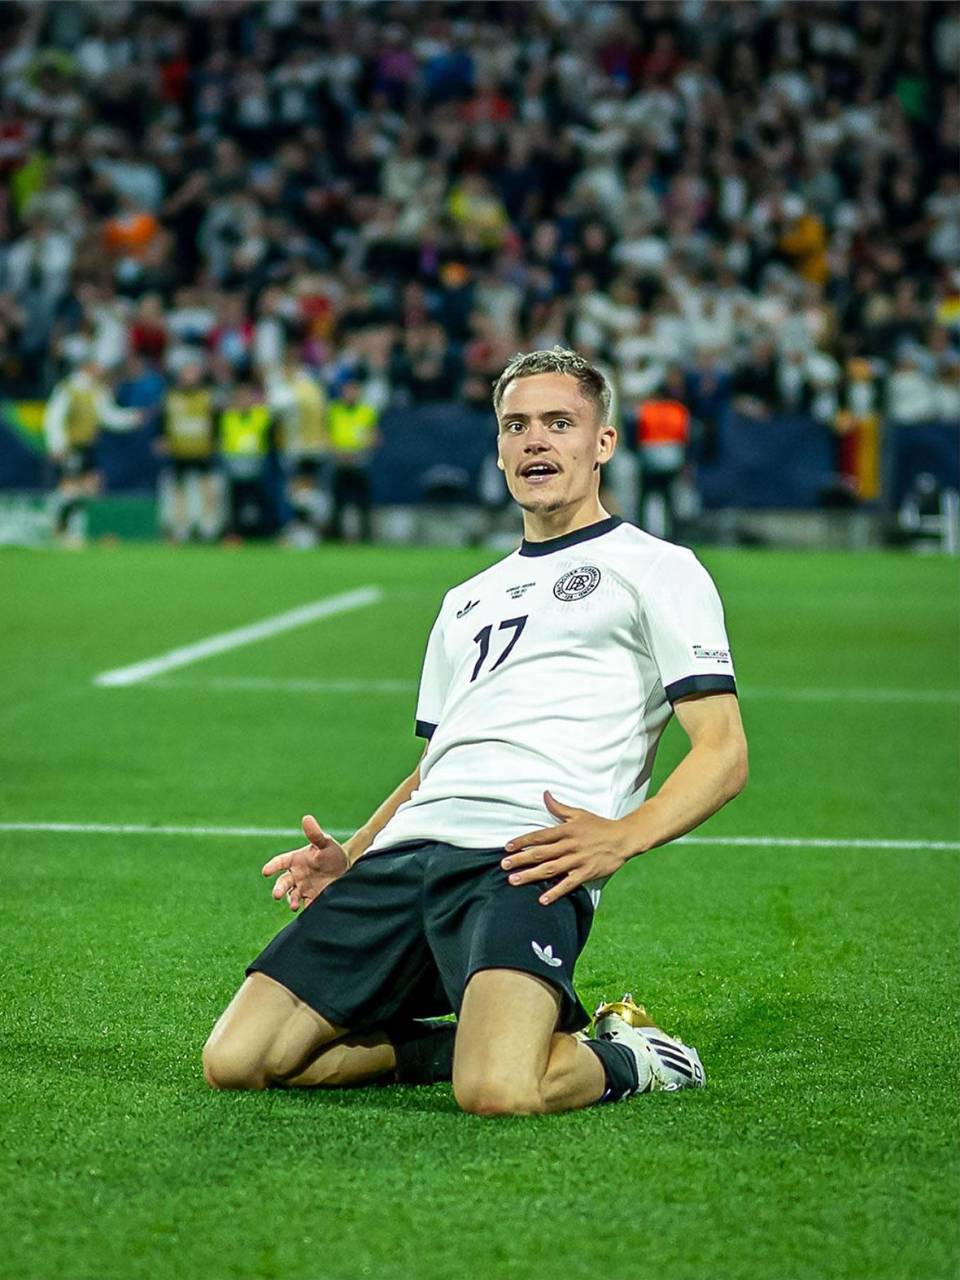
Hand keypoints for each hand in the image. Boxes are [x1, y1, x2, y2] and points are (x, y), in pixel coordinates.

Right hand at [262, 814, 348, 911]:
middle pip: (283, 882)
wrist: (346, 868)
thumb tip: (307, 818)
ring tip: (294, 906)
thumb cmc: (332, 852)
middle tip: (276, 895)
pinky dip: (305, 907)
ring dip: (291, 901)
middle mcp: (296, 875)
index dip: (272, 866)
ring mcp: (303, 888)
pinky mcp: (312, 898)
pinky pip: (306, 904)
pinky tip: (308, 909)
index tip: (266, 871)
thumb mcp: (325, 842)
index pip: (280, 862)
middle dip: (279, 889)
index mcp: (295, 860)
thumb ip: (315, 834)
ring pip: (292, 896)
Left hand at [501, 791, 633, 904]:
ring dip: (531, 875)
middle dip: (520, 859)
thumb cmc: (599, 825)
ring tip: (514, 881)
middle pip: (540, 853)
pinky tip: (542, 899)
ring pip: (550, 869)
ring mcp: (577, 860)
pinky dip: (555, 891)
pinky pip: (568, 884)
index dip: (522, 841)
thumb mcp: (579, 814)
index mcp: (566, 830)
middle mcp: (569, 845)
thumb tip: (545, 795)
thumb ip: (559, 807)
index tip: (507, 847)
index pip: (539, 836)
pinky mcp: (586, 873)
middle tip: (504, 865)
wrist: (624, 838)